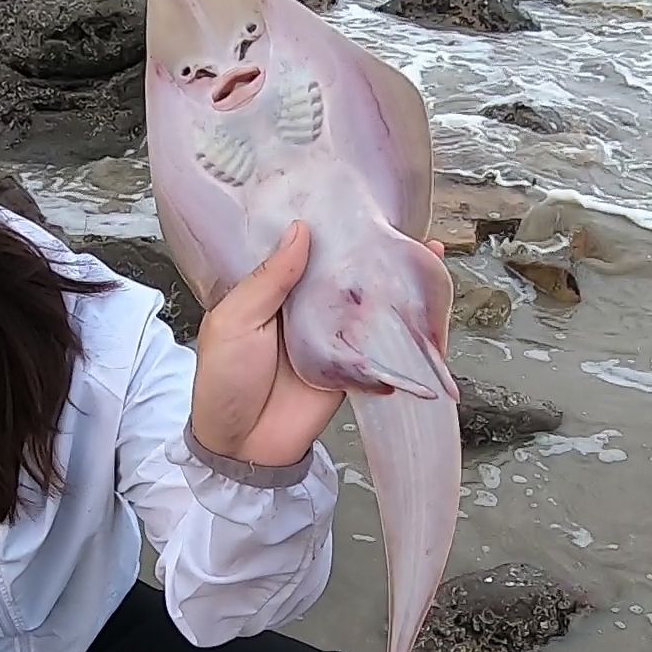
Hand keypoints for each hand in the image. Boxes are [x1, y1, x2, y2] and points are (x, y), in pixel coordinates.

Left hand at [189, 221, 446, 467]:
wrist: (240, 448)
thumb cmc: (223, 383)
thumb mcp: (234, 321)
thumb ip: (268, 278)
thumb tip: (300, 231)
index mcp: (273, 292)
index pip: (306, 251)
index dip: (330, 229)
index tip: (358, 202)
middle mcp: (306, 310)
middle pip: (345, 276)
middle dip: (373, 254)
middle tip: (402, 231)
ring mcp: (332, 340)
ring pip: (369, 307)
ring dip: (397, 288)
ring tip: (427, 261)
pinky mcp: (351, 370)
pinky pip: (381, 349)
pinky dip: (404, 336)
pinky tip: (429, 316)